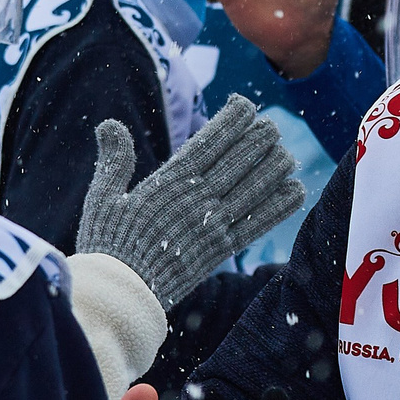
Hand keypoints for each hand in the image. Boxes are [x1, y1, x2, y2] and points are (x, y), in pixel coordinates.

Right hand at [72, 98, 304, 308]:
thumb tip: (108, 124)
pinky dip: (280, 206)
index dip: (233, 120)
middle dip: (260, 138)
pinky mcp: (222, 249)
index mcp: (170, 182)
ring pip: (255, 187)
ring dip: (275, 167)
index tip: (246, 106)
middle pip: (240, 159)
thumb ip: (113, 160)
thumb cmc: (108, 244)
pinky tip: (296, 190)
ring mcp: (213, 224)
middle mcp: (197, 199)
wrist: (122, 293)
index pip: (211, 140)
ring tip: (286, 154)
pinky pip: (258, 222)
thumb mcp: (103, 197)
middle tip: (272, 127)